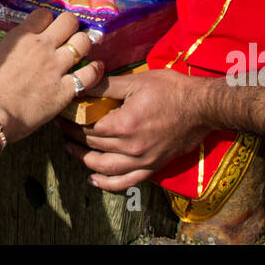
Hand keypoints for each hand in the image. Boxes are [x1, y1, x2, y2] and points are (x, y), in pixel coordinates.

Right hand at [0, 7, 102, 143]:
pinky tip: (96, 68)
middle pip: (69, 22)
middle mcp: (42, 47)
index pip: (44, 14)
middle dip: (71, 26)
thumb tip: (12, 49)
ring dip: (84, 44)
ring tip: (82, 51)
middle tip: (69, 35)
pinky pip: (89, 75)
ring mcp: (56, 68)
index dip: (47, 20)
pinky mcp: (64, 90)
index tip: (47, 28)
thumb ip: (8, 48)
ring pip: (83, 43)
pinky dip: (95, 70)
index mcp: (22, 37)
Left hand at [58, 69, 214, 191]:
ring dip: (84, 159)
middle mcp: (131, 147)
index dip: (71, 120)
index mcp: (124, 124)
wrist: (203, 107)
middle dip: (73, 135)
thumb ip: (107, 86)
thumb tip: (84, 82)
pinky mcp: (152, 167)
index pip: (87, 126)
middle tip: (62, 126)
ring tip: (70, 149)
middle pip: (93, 145)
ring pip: (104, 167)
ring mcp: (142, 161)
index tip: (61, 113)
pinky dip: (107, 183)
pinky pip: (126, 182)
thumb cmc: (172, 90)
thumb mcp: (137, 81)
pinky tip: (94, 179)